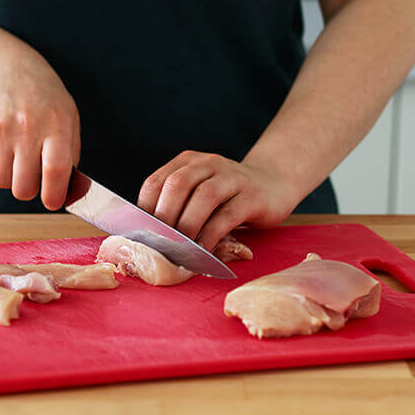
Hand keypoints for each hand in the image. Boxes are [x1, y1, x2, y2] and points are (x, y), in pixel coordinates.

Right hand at [0, 42, 80, 209]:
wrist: (3, 64)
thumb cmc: (42, 95)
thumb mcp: (68, 115)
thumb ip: (71, 153)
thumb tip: (71, 192)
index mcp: (56, 124)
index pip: (55, 170)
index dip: (53, 195)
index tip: (52, 203)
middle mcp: (27, 126)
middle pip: (23, 187)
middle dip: (28, 190)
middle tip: (32, 177)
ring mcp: (0, 126)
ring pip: (1, 180)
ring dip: (10, 175)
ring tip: (16, 153)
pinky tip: (1, 140)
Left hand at [137, 151, 299, 252]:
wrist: (274, 185)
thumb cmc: (228, 197)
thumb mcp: (199, 193)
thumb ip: (179, 207)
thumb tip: (149, 239)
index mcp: (188, 162)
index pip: (156, 182)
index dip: (145, 210)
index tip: (141, 236)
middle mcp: (209, 164)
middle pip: (178, 185)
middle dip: (164, 217)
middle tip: (159, 244)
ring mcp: (233, 178)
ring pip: (204, 197)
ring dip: (188, 226)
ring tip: (180, 249)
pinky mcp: (253, 196)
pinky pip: (227, 216)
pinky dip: (211, 236)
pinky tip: (203, 252)